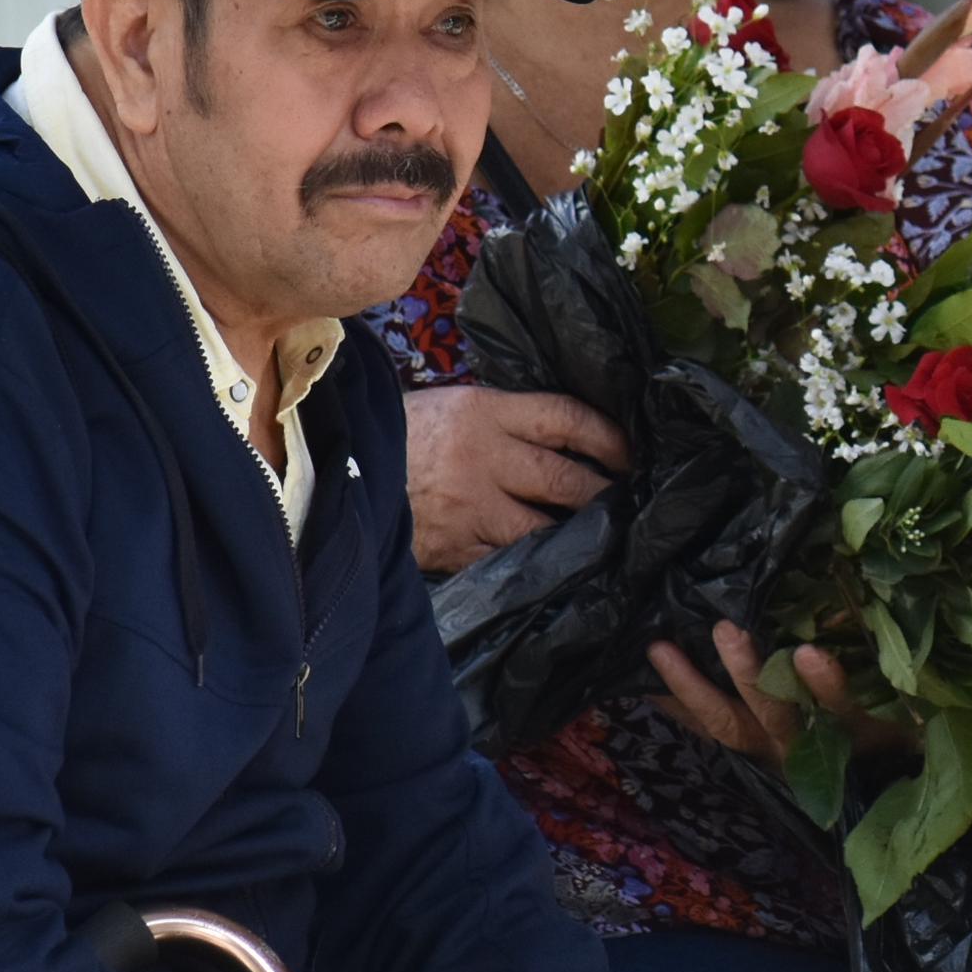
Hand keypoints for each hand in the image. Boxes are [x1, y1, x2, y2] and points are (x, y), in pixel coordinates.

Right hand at [402, 386, 627, 576]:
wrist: (338, 470)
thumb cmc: (405, 435)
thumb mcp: (453, 408)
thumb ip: (507, 420)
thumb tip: (571, 438)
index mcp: (484, 411)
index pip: (565, 419)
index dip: (609, 437)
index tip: (632, 454)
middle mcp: (482, 457)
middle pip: (565, 478)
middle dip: (606, 494)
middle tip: (632, 502)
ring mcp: (469, 507)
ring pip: (545, 529)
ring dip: (580, 536)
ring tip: (606, 538)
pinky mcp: (455, 547)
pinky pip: (511, 558)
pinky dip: (538, 562)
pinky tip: (559, 564)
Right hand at [647, 621, 899, 765]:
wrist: (935, 760)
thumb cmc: (861, 721)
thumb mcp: (807, 703)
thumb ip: (761, 681)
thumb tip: (714, 640)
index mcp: (769, 741)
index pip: (709, 719)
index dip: (673, 695)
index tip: (638, 657)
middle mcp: (789, 747)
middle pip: (732, 723)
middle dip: (696, 687)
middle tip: (661, 646)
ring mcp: (828, 744)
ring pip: (779, 715)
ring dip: (750, 676)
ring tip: (727, 633)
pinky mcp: (871, 733)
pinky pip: (845, 710)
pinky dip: (827, 684)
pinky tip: (812, 654)